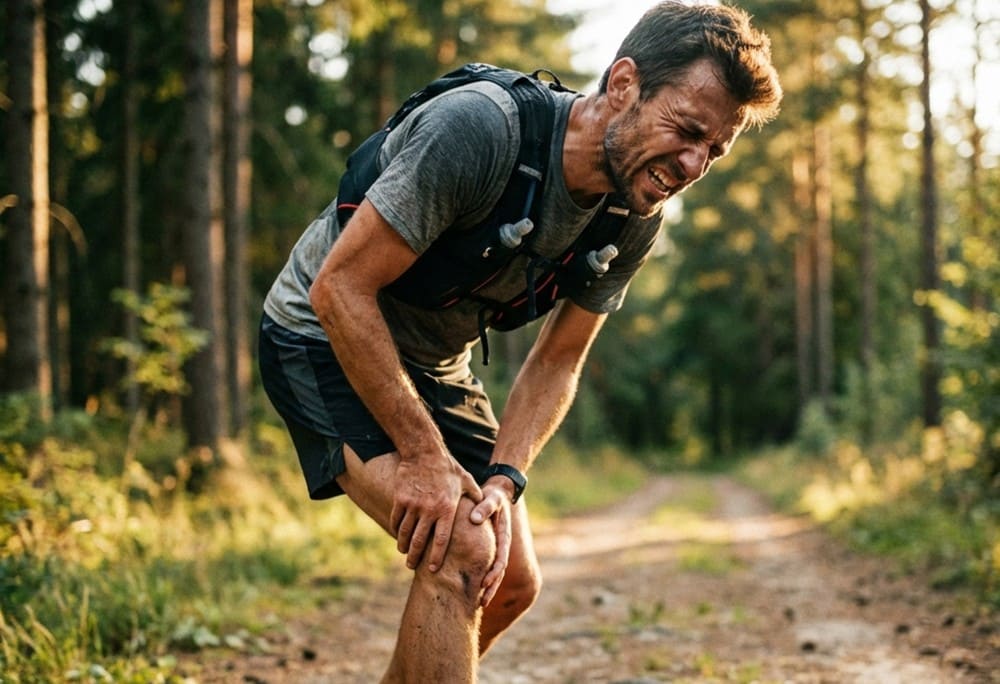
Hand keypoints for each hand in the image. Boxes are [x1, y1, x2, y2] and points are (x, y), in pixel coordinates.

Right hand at [390, 454, 481, 572]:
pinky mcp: (400, 498)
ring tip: (404, 552)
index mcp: (447, 509)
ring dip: (403, 545)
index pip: (441, 540)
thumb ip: (476, 497)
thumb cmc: (448, 467)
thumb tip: (484, 512)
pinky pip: (395, 520)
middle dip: (414, 557)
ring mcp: (412, 505)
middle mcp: (429, 510)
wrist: (424, 451)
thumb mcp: (466, 481)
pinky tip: (397, 535)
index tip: (432, 569)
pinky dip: (395, 530)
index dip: (436, 557)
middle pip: (420, 541)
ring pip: (405, 532)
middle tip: (411, 566)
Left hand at [469, 480, 513, 606]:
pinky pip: (485, 565)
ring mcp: (496, 548)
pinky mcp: (488, 548)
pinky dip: (481, 577)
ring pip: (494, 572)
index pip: (500, 560)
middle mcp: (502, 546)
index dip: (492, 574)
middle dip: (491, 588)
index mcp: (504, 537)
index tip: (483, 584)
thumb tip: (474, 518)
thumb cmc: (493, 495)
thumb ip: (485, 507)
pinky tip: (472, 588)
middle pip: (498, 572)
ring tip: (479, 604)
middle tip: (482, 603)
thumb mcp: (490, 497)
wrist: (498, 493)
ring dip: (488, 588)